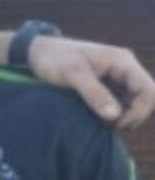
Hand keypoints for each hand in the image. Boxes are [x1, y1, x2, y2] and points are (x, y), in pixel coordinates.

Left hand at [29, 36, 154, 128]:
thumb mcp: (71, 74)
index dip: (138, 111)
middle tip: (110, 127)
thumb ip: (93, 92)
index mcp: (122, 61)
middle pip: (146, 98)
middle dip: (133, 116)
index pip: (148, 91)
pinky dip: (115, 112)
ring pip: (135, 101)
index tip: (115, 123)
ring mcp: (117, 75)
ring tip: (104, 125)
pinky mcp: (107, 83)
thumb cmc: (52, 59)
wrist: (35, 52)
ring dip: (125, 116)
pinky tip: (100, 120)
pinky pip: (122, 101)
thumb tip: (115, 115)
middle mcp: (124, 67)